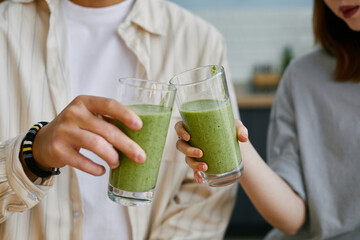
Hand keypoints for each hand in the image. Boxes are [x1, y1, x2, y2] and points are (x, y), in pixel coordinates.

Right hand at [30, 95, 145, 176]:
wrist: (44, 141)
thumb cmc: (76, 127)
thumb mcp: (89, 117)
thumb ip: (109, 121)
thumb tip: (139, 135)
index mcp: (85, 102)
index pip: (109, 104)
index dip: (125, 115)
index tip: (139, 126)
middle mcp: (73, 113)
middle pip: (106, 129)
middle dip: (127, 145)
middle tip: (140, 157)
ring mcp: (64, 131)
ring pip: (95, 144)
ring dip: (112, 156)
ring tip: (117, 163)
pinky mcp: (58, 149)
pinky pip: (82, 161)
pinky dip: (95, 168)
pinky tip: (102, 170)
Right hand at [175, 119, 247, 182]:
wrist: (236, 145)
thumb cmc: (231, 131)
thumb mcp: (236, 127)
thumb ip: (240, 130)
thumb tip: (243, 138)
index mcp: (194, 127)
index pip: (179, 127)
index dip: (180, 131)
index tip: (188, 136)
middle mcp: (191, 141)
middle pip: (181, 145)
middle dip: (188, 151)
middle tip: (200, 153)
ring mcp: (193, 153)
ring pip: (187, 159)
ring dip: (193, 164)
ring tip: (205, 167)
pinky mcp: (200, 163)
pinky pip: (194, 171)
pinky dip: (196, 175)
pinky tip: (201, 179)